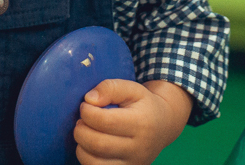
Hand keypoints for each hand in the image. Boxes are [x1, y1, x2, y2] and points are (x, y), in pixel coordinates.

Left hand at [74, 79, 191, 164]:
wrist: (164, 126)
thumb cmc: (144, 105)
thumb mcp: (132, 88)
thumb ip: (110, 88)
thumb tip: (89, 99)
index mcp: (141, 123)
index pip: (105, 121)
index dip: (87, 112)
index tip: (85, 105)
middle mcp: (138, 148)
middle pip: (97, 144)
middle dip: (81, 130)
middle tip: (81, 121)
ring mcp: (133, 164)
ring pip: (94, 163)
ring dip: (81, 146)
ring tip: (86, 133)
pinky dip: (87, 159)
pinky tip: (90, 146)